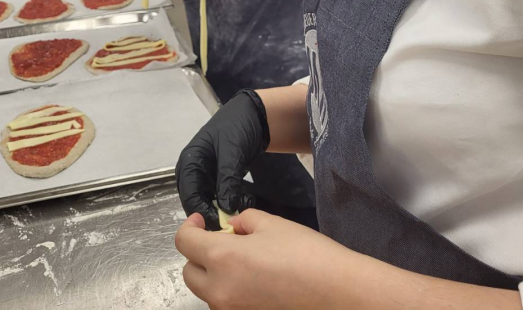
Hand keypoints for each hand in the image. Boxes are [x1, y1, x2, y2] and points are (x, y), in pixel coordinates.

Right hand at [176, 90, 268, 230]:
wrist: (254, 115)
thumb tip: (225, 207)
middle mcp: (194, 171)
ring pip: (209, 202)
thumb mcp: (232, 150)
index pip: (189, 194)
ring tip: (243, 208)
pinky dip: (231, 202)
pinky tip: (245, 201)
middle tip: (231, 222)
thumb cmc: (237, 126)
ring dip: (224, 209)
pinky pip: (220, 197)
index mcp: (190, 161)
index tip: (219, 224)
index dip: (201, 211)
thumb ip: (227, 178)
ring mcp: (206, 176)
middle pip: (196, 202)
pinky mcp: (219, 179)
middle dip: (212, 213)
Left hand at [176, 212, 522, 309]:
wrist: (338, 293)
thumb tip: (231, 228)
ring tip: (244, 260)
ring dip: (215, 274)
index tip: (202, 219)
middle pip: (189, 272)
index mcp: (220, 259)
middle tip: (222, 239)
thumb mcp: (270, 223)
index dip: (190, 226)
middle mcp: (219, 291)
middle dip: (199, 253)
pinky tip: (256, 279)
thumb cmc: (305, 253)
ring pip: (207, 292)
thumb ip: (242, 221)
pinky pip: (227, 304)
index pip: (184, 242)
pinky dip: (232, 291)